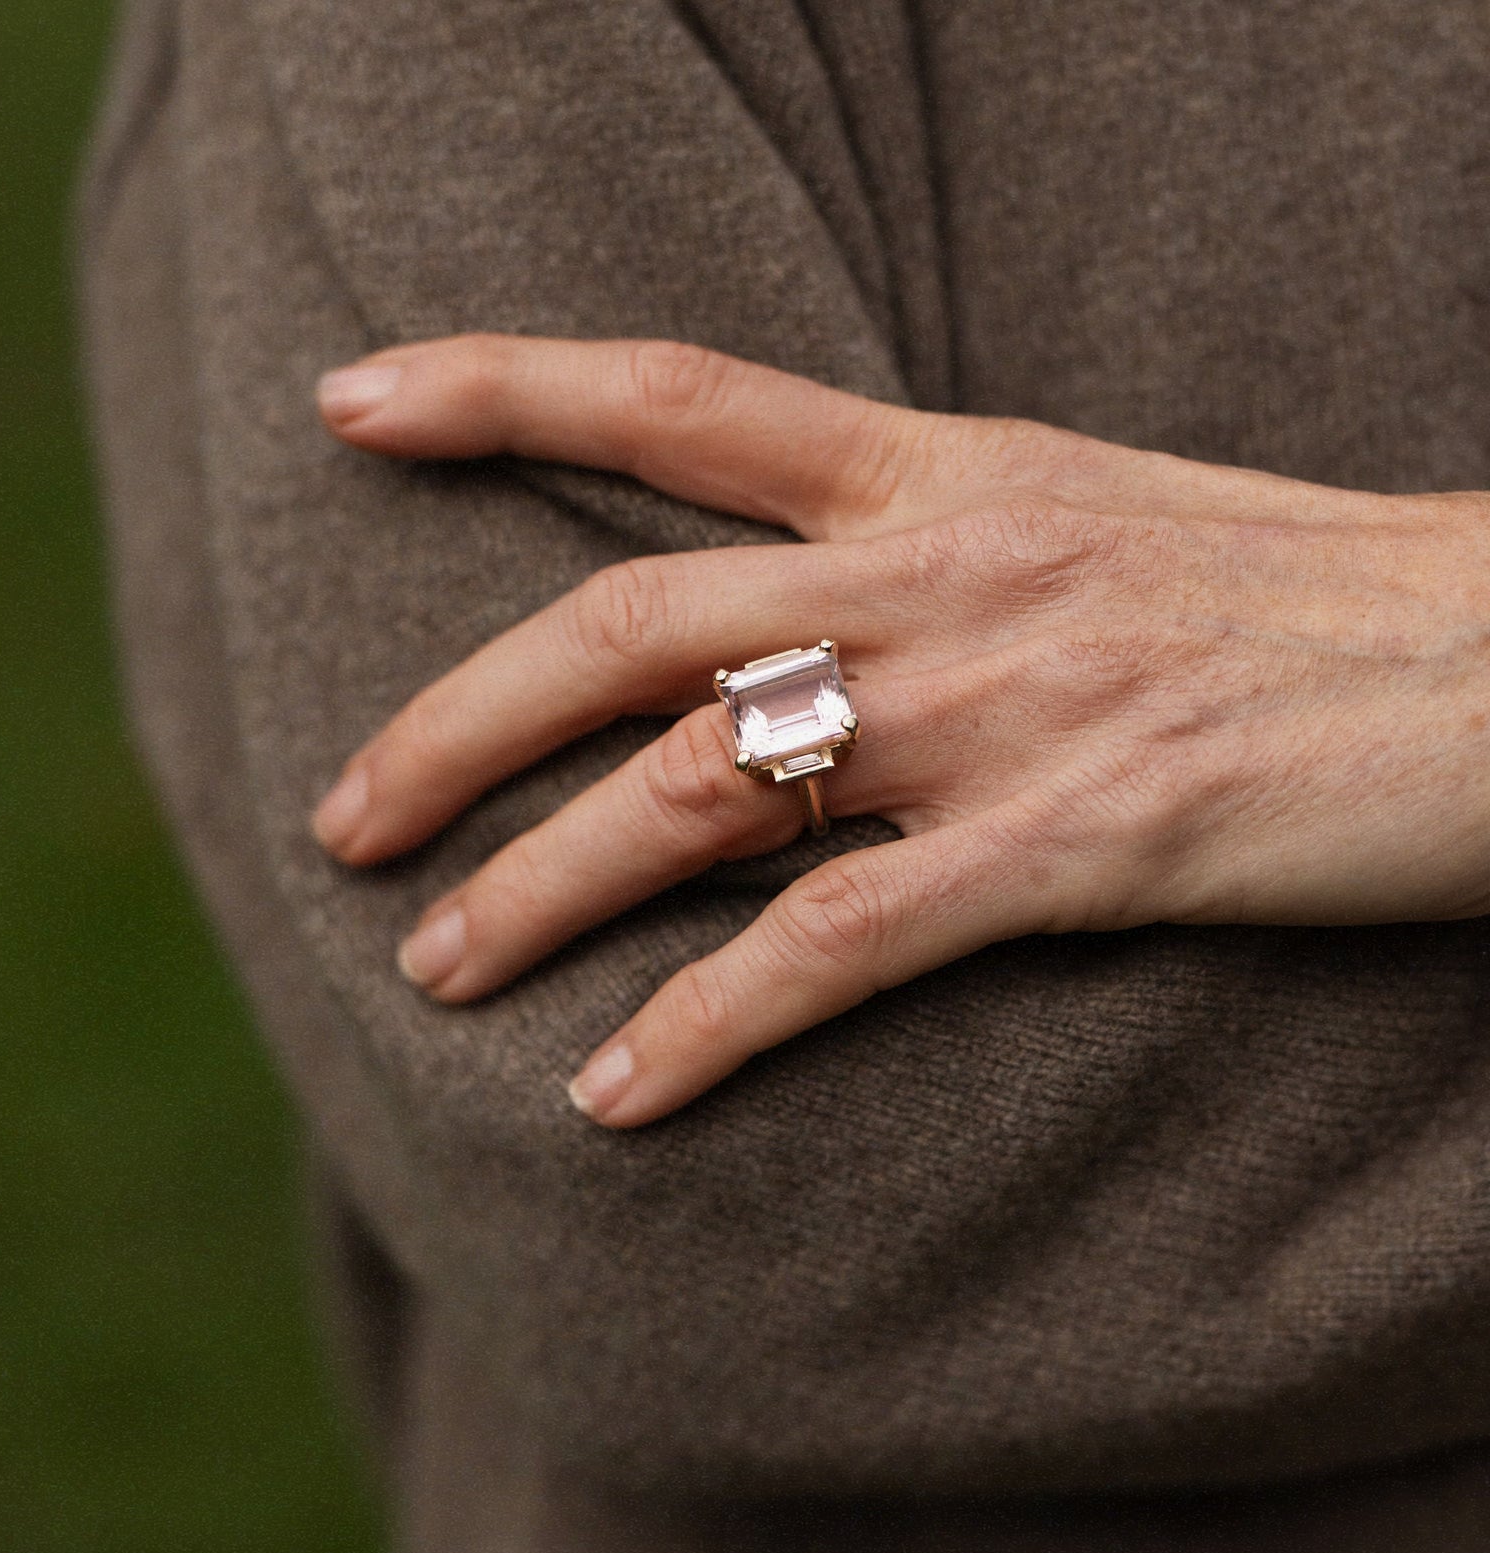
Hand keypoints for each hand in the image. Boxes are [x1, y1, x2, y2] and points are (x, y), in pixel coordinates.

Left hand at [310, 335, 1489, 1127]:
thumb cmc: (1285, 591)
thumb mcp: (1074, 518)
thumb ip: (909, 553)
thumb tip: (763, 626)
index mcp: (938, 467)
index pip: (674, 391)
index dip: (496, 382)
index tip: (353, 401)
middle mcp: (939, 572)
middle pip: (625, 625)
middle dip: (457, 722)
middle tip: (345, 821)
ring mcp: (999, 710)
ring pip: (694, 794)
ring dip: (540, 890)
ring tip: (437, 970)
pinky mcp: (1073, 848)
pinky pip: (834, 946)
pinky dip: (704, 1025)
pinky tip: (613, 1092)